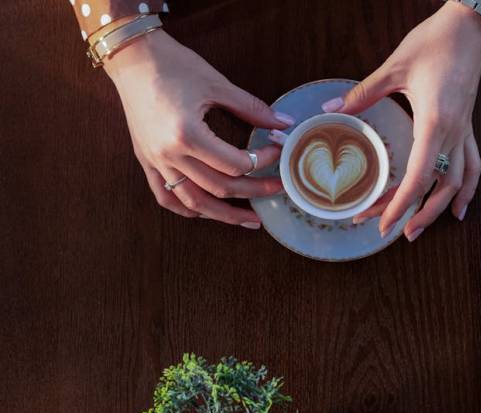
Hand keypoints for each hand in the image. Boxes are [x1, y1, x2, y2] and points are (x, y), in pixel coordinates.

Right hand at [104, 30, 294, 227]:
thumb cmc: (172, 65)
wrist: (131, 57)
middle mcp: (169, 154)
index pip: (235, 163)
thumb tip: (283, 124)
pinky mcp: (146, 160)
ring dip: (224, 214)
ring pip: (194, 202)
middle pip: (219, 188)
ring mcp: (155, 161)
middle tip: (277, 189)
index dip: (263, 161)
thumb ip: (252, 108)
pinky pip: (166, 196)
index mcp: (188, 135)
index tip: (276, 150)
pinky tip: (206, 212)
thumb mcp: (217, 84)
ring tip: (249, 220)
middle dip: (254, 192)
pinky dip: (187, 209)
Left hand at [321, 1, 480, 240]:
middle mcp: (453, 133)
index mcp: (434, 122)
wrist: (468, 26)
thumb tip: (330, 108)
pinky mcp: (468, 126)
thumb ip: (363, 93)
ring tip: (419, 229)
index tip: (383, 223)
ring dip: (440, 209)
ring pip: (459, 182)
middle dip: (416, 214)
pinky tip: (461, 207)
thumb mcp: (395, 67)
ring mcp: (464, 131)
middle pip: (438, 187)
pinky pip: (474, 164)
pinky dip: (469, 189)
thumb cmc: (434, 42)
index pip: (419, 176)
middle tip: (393, 233)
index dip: (400, 204)